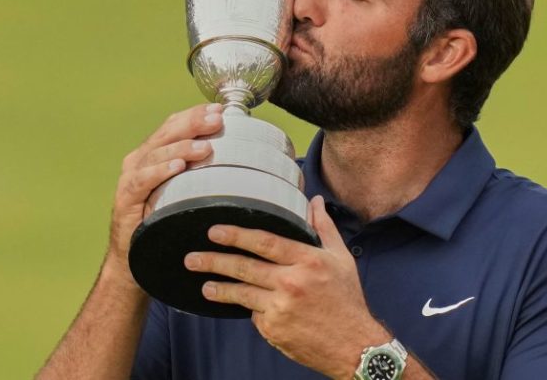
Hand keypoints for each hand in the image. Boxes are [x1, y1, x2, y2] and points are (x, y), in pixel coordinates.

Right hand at [103, 103, 223, 287]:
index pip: (174, 125)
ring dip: (181, 147)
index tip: (221, 109)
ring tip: (204, 147)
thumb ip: (200, 172)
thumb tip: (238, 155)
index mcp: (154, 153)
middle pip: (167, 133)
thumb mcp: (184, 192)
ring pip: (156, 154)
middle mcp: (140, 160)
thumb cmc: (163, 221)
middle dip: (193, 123)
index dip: (196, 114)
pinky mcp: (125, 199)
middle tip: (217, 119)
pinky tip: (177, 167)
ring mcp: (130, 178)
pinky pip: (142, 180)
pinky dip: (160, 171)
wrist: (133, 259)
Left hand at [184, 195, 390, 378]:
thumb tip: (314, 201)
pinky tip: (243, 306)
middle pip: (245, 267)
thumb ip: (323, 227)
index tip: (215, 231)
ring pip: (241, 293)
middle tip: (193, 257)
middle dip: (214, 261)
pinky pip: (254, 315)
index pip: (265, 242)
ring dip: (218, 288)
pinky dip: (249, 308)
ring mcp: (280, 308)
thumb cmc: (347, 299)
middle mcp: (292, 283)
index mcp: (308, 261)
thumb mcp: (341, 258)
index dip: (237, 235)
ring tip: (204, 284)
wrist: (353, 345)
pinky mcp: (274, 330)